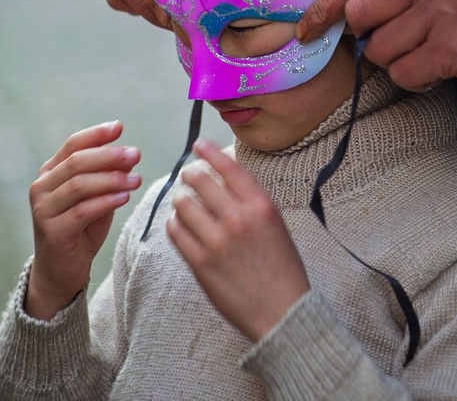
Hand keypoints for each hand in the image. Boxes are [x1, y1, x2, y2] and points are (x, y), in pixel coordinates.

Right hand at [26, 122, 140, 320]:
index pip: (73, 144)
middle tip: (136, 154)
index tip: (119, 127)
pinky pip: (82, 211)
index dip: (96, 134)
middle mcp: (41, 187)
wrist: (62, 270)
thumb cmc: (82, 228)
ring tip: (136, 179)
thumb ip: (107, 175)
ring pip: (79, 185)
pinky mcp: (51, 232)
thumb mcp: (97, 195)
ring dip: (111, 179)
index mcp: (51, 172)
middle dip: (109, 156)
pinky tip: (124, 198)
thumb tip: (130, 154)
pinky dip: (106, 201)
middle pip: (76, 162)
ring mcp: (43, 210)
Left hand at [167, 139, 308, 340]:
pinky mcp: (201, 264)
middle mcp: (238, 218)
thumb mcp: (275, 224)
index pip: (229, 167)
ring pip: (184, 204)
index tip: (199, 145)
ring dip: (180, 199)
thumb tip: (222, 179)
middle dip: (190, 174)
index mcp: (261, 205)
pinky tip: (179, 224)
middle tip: (187, 175)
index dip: (210, 152)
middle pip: (201, 181)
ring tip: (182, 202)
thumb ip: (250, 201)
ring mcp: (217, 242)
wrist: (282, 311)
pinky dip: (174, 223)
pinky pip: (176, 232)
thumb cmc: (281, 267)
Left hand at [296, 0, 456, 88]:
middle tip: (393, 42)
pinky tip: (439, 69)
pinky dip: (415, 79)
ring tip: (429, 53)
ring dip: (397, 61)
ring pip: (379, 50)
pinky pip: (405, 74)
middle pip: (358, 15)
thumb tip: (354, 12)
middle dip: (366, 37)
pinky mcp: (450, 49)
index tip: (307, 28)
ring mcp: (438, 13)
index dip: (323, 6)